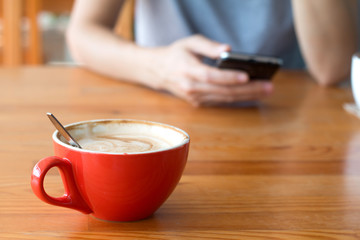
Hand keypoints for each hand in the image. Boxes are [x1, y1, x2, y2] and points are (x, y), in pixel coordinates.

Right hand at [148, 35, 272, 105]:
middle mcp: (191, 87)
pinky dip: (237, 98)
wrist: (159, 71)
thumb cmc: (177, 54)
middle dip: (248, 90)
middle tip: (268, 86)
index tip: (247, 76)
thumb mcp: (190, 42)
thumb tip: (228, 49)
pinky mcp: (198, 103)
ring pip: (224, 99)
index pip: (211, 76)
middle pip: (223, 91)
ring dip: (247, 96)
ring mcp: (195, 98)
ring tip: (266, 90)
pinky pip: (220, 101)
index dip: (229, 78)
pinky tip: (252, 94)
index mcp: (188, 70)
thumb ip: (208, 46)